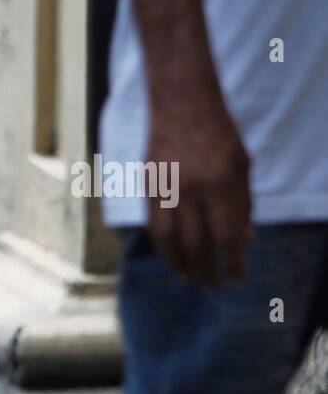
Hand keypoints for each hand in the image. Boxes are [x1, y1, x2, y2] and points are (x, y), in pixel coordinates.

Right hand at [146, 92, 251, 287]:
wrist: (182, 106)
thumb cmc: (219, 136)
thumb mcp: (242, 167)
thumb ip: (243, 204)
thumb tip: (246, 240)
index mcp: (221, 184)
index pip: (227, 235)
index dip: (232, 262)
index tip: (236, 278)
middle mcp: (192, 190)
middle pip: (196, 243)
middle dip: (205, 269)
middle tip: (210, 286)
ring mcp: (166, 189)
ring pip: (169, 239)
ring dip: (178, 263)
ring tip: (185, 277)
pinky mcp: (148, 187)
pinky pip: (153, 224)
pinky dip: (162, 244)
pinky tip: (169, 254)